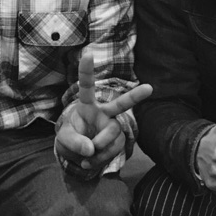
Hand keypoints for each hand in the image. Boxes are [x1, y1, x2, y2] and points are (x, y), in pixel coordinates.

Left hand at [55, 50, 151, 171]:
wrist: (78, 155)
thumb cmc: (71, 138)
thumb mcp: (64, 139)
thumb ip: (75, 142)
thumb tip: (92, 148)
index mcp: (86, 105)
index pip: (86, 86)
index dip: (86, 71)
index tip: (88, 53)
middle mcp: (103, 112)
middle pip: (120, 104)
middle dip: (135, 97)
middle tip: (150, 88)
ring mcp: (112, 126)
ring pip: (113, 134)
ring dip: (99, 149)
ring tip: (86, 158)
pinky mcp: (118, 140)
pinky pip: (115, 149)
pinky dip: (101, 159)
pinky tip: (89, 162)